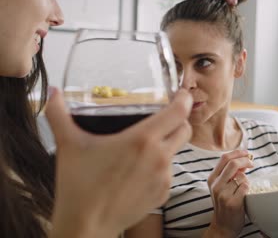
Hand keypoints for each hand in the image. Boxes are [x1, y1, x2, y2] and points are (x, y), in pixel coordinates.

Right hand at [46, 87, 192, 237]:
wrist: (85, 226)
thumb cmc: (78, 185)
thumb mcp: (68, 144)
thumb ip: (59, 114)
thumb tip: (52, 92)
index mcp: (142, 140)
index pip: (179, 112)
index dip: (184, 100)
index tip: (180, 95)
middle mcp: (160, 158)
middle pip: (184, 129)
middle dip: (178, 120)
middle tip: (163, 116)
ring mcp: (164, 178)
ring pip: (176, 152)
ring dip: (166, 145)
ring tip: (141, 148)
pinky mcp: (163, 194)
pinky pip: (168, 173)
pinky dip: (158, 168)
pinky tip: (137, 171)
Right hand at [204, 150, 253, 237]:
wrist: (223, 225)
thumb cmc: (225, 204)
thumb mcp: (222, 186)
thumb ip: (230, 173)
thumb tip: (243, 159)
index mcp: (212, 178)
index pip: (224, 158)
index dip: (237, 152)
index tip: (246, 153)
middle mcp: (216, 185)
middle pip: (233, 163)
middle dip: (245, 160)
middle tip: (252, 163)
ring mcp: (223, 194)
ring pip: (242, 176)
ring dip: (247, 179)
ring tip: (244, 187)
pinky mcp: (233, 202)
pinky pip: (246, 187)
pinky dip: (249, 188)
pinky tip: (245, 194)